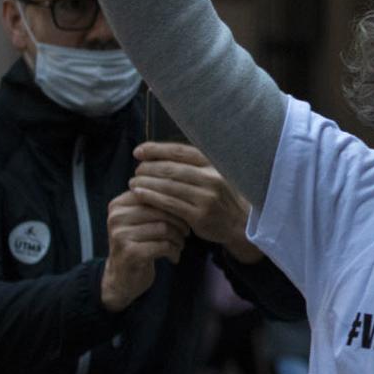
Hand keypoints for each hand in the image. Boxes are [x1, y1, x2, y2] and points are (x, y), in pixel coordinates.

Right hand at [100, 189, 188, 311]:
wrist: (121, 279)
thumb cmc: (137, 245)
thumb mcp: (138, 221)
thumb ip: (151, 205)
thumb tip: (181, 189)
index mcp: (118, 205)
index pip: (153, 194)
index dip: (173, 203)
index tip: (183, 214)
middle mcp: (116, 217)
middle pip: (160, 211)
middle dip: (179, 222)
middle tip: (186, 232)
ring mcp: (121, 235)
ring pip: (164, 228)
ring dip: (178, 238)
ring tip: (180, 244)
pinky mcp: (131, 253)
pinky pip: (163, 246)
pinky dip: (174, 251)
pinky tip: (173, 256)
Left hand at [129, 143, 262, 262]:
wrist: (240, 223)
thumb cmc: (219, 196)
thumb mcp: (213, 174)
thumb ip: (191, 164)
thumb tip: (157, 153)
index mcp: (213, 163)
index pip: (179, 151)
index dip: (156, 149)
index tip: (138, 151)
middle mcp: (211, 178)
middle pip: (171, 168)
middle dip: (148, 168)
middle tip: (136, 170)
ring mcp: (206, 197)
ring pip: (168, 186)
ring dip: (146, 183)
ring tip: (133, 182)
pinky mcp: (199, 215)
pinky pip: (169, 204)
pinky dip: (152, 197)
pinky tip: (140, 194)